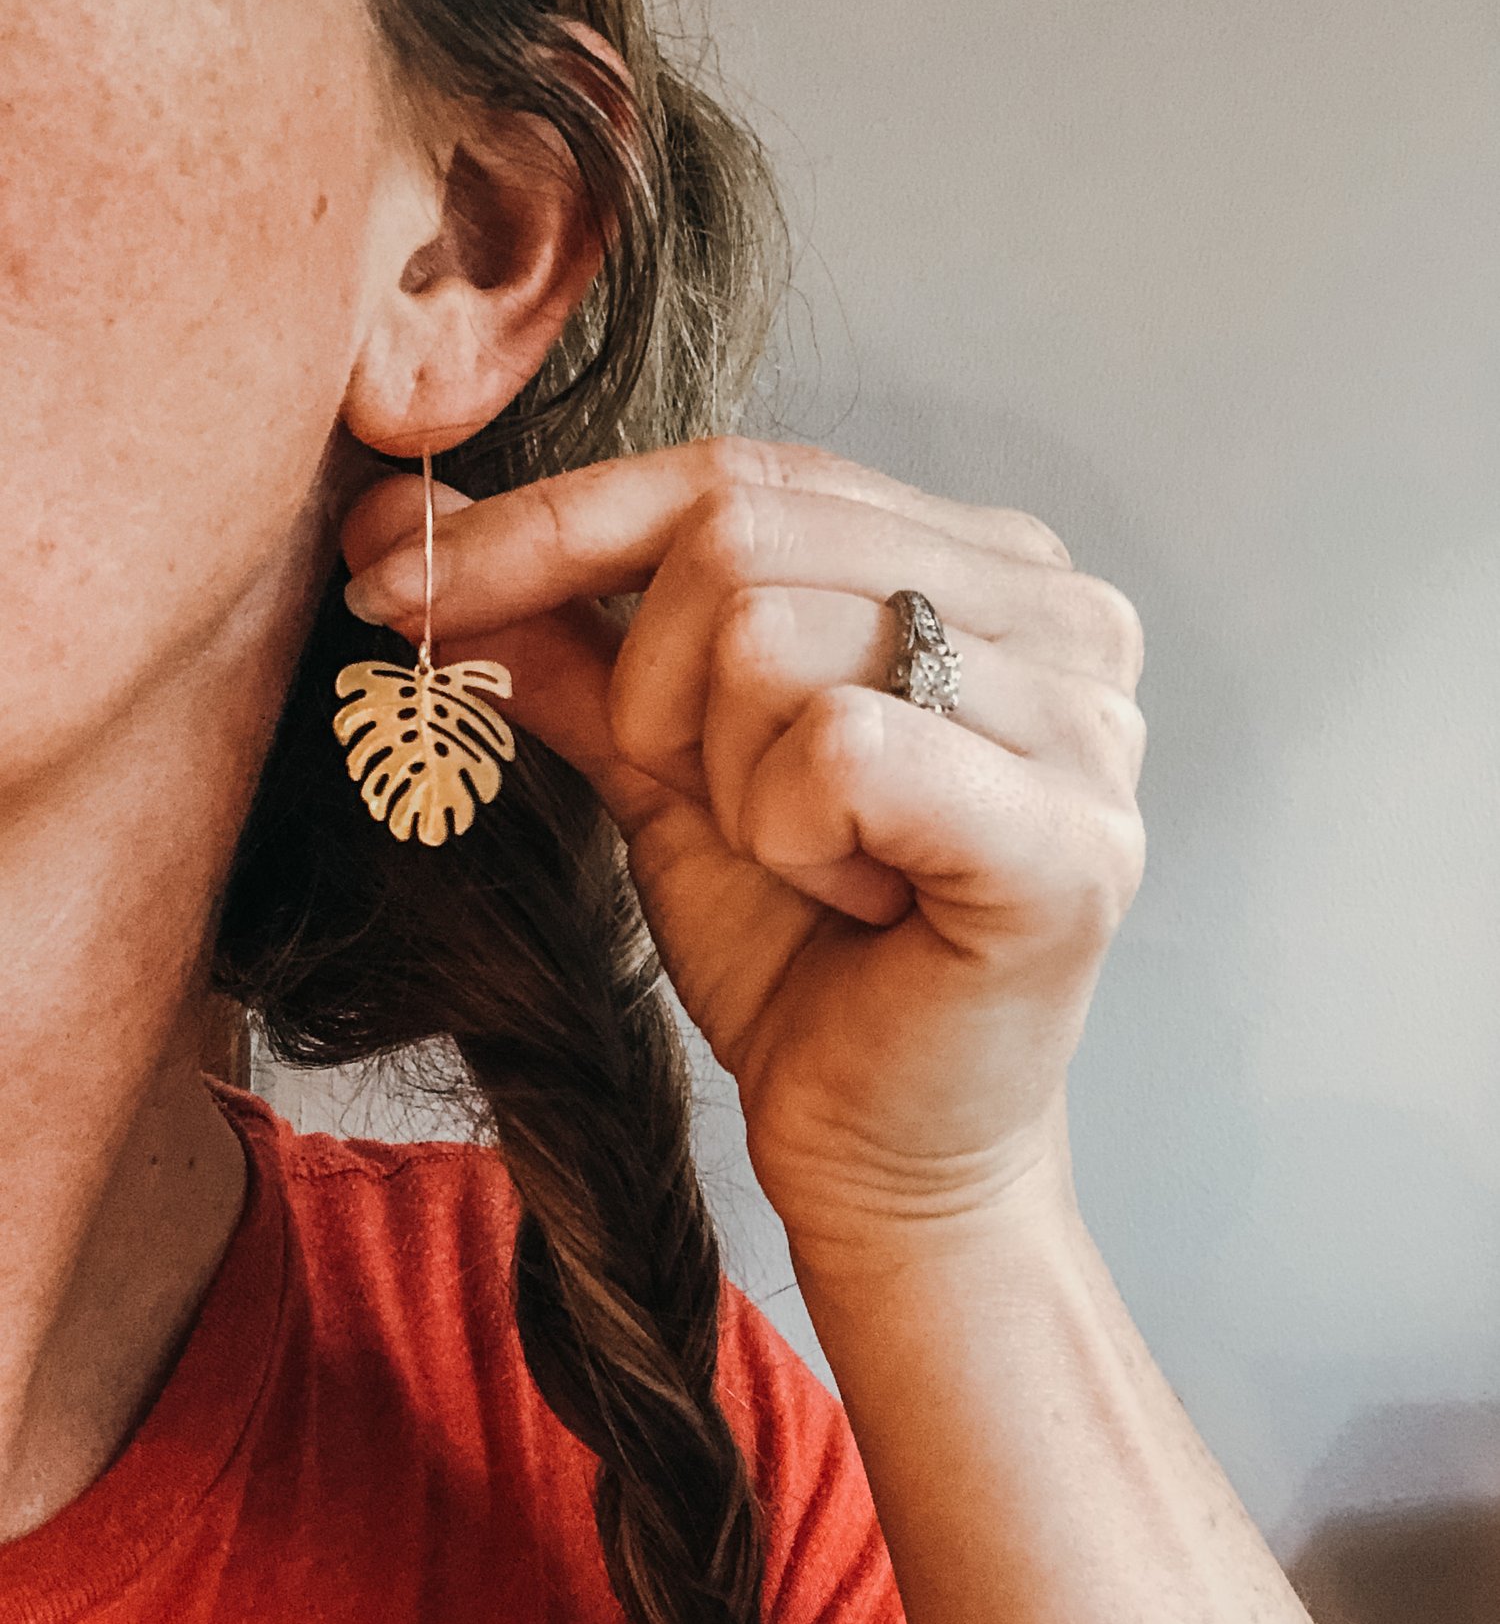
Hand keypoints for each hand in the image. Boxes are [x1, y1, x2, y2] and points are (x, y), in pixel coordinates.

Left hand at [340, 437, 1147, 1269]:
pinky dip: (788, 837)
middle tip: (698, 799)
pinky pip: (832, 748)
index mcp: (983, 564)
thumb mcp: (665, 772)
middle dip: (648, 688)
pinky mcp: (1073, 831)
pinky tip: (854, 901)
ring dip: (725, 779)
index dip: (551, 518)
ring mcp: (1089, 715)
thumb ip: (577, 648)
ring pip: (770, 635)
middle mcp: (1064, 608)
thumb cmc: (799, 955)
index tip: (383, 570)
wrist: (883, 1151)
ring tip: (806, 862)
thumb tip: (419, 544)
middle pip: (741, 530)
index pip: (740, 472)